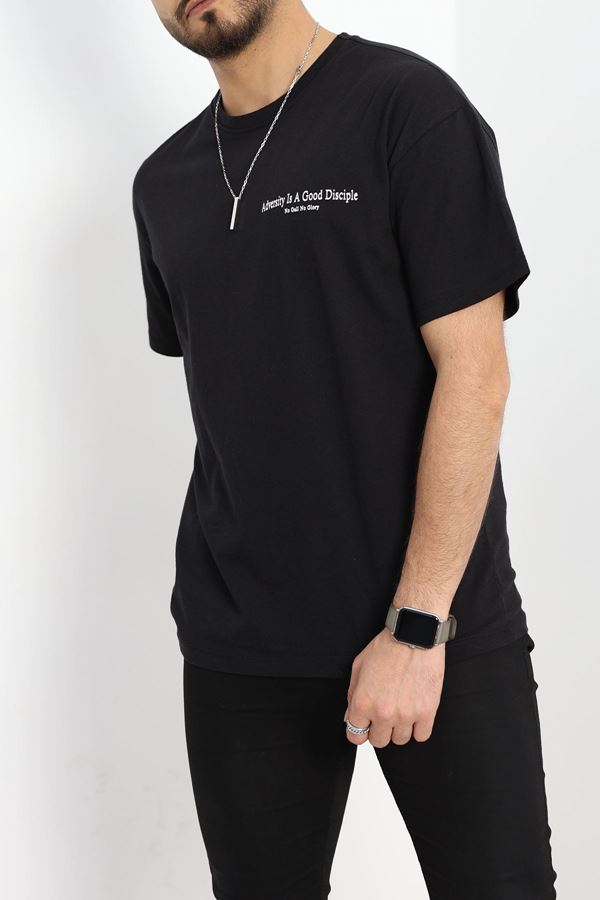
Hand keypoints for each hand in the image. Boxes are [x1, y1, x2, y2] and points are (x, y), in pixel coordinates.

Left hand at [344, 628, 444, 746]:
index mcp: (363, 703)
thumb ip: (353, 696)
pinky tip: (415, 713)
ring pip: (400, 740)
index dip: (360, 730)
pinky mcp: (427, 712)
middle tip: (385, 714)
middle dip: (379, 729)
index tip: (366, 724)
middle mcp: (383, 713)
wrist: (413, 635)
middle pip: (379, 741)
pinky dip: (418, 728)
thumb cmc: (386, 647)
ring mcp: (406, 715)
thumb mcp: (358, 667)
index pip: (356, 737)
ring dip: (399, 728)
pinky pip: (421, 736)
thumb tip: (352, 717)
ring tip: (401, 709)